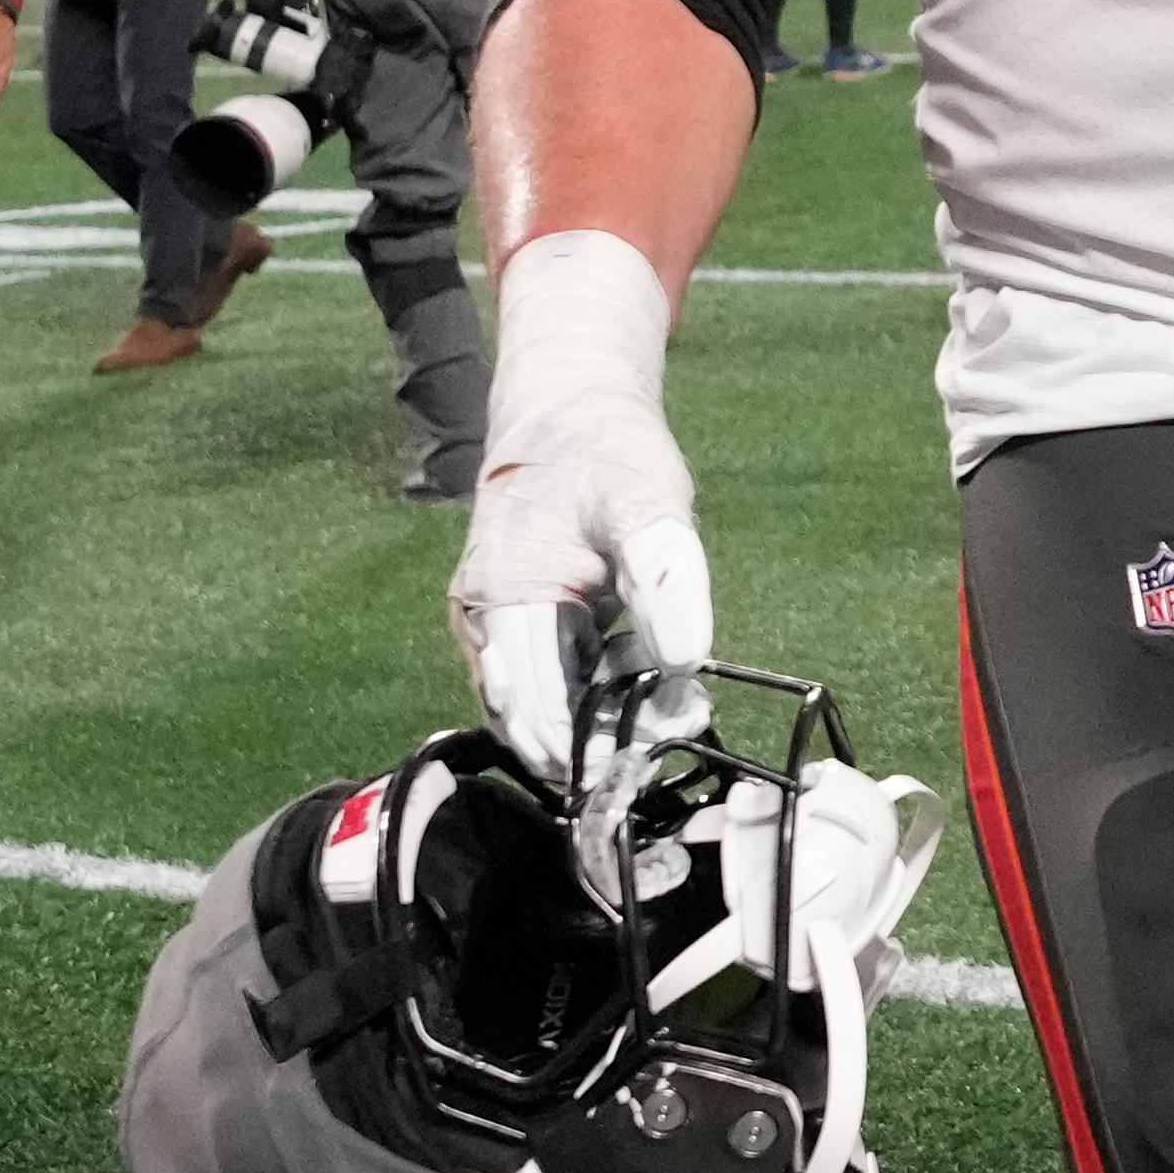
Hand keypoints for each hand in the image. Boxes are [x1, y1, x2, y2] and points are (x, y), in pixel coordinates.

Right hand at [453, 230, 717, 790]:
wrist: (572, 414)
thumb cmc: (605, 452)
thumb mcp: (646, 500)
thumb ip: (664, 575)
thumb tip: (685, 660)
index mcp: (500, 598)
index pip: (536, 706)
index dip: (588, 746)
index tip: (647, 758)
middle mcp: (488, 623)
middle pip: (537, 717)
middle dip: (603, 741)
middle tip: (675, 736)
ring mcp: (502, 628)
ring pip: (549, 704)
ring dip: (607, 720)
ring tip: (676, 712)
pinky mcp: (528, 626)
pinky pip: (560, 679)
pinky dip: (603, 691)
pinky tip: (657, 681)